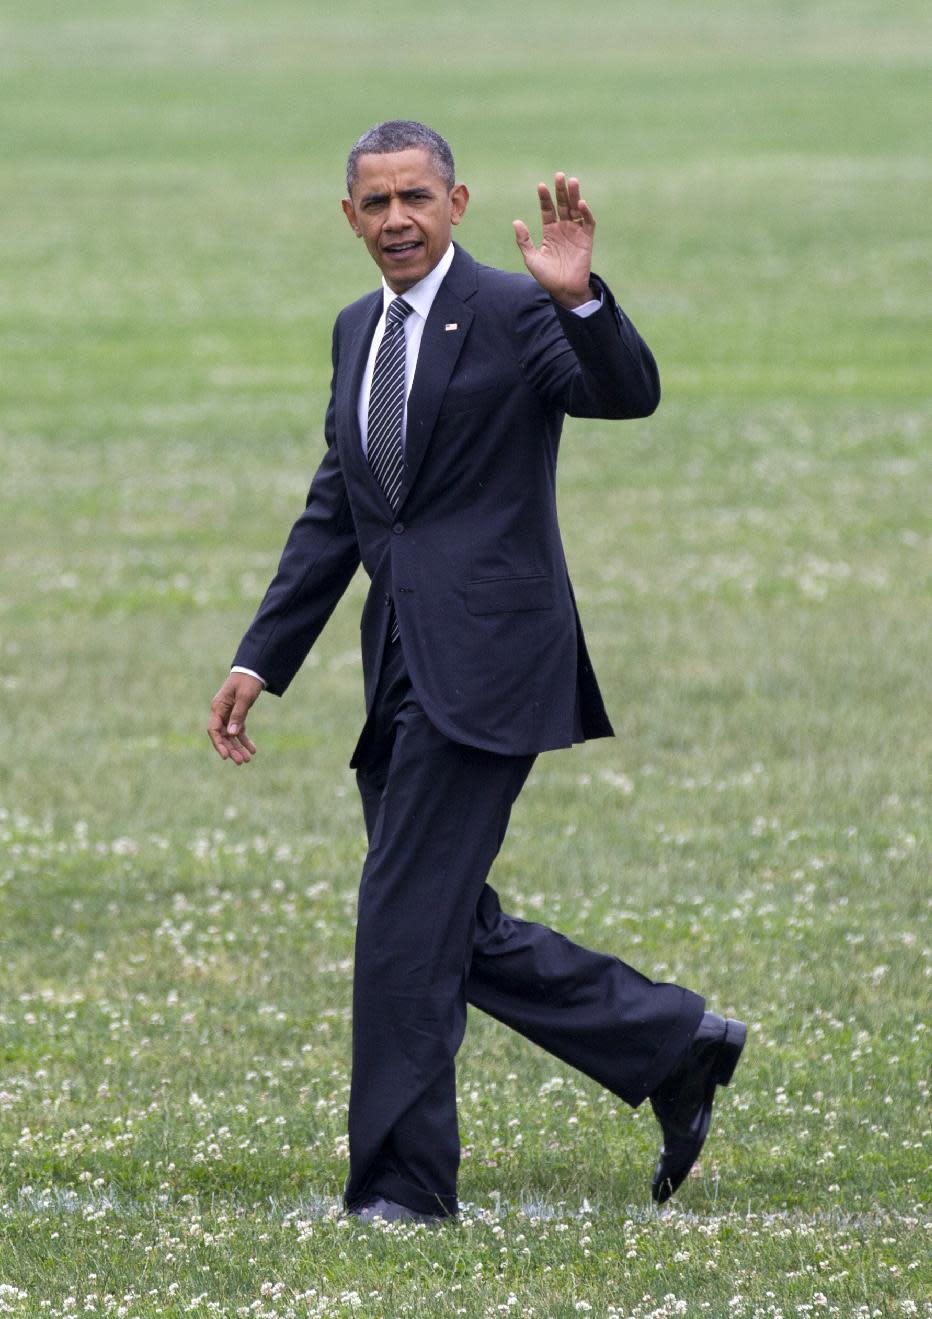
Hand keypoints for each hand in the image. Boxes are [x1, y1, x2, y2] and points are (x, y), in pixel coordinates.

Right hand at [207, 672, 262, 764]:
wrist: (253, 671)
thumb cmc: (247, 682)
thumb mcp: (244, 698)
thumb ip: (238, 715)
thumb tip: (231, 734)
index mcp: (218, 707)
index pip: (214, 730)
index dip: (219, 744)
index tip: (226, 756)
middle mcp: (221, 712)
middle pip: (222, 735)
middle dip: (231, 749)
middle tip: (241, 762)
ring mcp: (228, 714)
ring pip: (231, 736)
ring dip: (238, 747)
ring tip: (247, 760)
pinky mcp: (237, 715)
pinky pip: (239, 731)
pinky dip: (245, 740)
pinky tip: (252, 750)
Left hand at [513, 172, 595, 308]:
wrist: (564, 290)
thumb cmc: (547, 277)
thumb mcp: (532, 259)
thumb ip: (524, 241)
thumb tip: (516, 222)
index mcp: (550, 231)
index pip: (548, 210)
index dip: (545, 198)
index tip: (541, 186)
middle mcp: (563, 228)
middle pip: (563, 205)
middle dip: (561, 190)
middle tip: (559, 175)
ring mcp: (576, 232)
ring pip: (576, 209)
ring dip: (574, 195)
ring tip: (572, 181)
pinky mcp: (587, 239)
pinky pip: (588, 222)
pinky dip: (586, 212)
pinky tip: (580, 203)